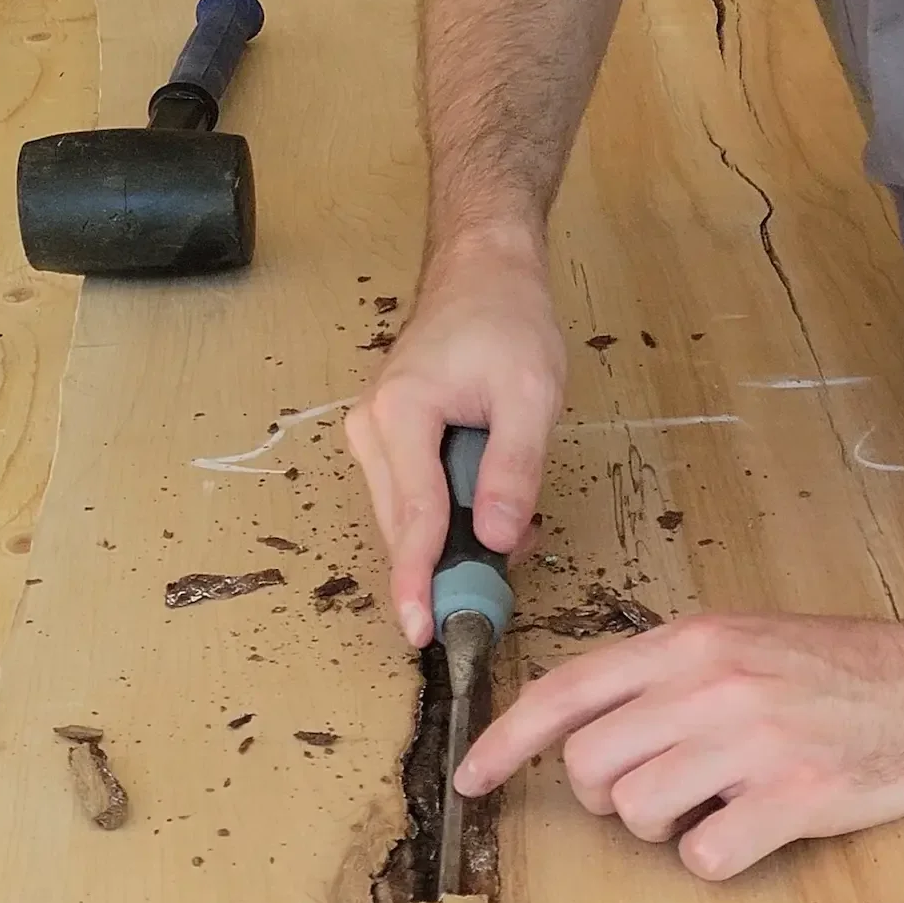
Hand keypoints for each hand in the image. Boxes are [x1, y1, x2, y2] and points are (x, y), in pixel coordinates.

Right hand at [345, 229, 565, 647]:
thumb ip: (514, 469)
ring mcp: (374, 436)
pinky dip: (453, 519)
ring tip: (515, 539)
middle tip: (489, 606)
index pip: (413, 516)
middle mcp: (372, 429)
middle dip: (444, 570)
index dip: (419, 579)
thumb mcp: (531, 394)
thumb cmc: (507, 320)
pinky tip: (495, 513)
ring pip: (407, 518)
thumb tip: (498, 540)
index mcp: (401, 414)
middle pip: (403, 526)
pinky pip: (414, 499)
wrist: (482, 271)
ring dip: (456, 543)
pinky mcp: (388, 442)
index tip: (421, 631)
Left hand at [454, 608, 903, 877]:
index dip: (507, 741)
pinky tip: (753, 829)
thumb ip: (664, 673)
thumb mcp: (742, 641)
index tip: (472, 778)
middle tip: (661, 789)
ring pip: (638, 813)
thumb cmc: (840, 673)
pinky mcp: (793, 796)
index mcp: (691, 642)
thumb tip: (585, 726)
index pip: (569, 691)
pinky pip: (703, 855)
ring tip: (718, 802)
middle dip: (608, 796)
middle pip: (593, 766)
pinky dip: (716, 856)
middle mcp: (713, 684)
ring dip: (664, 827)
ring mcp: (752, 741)